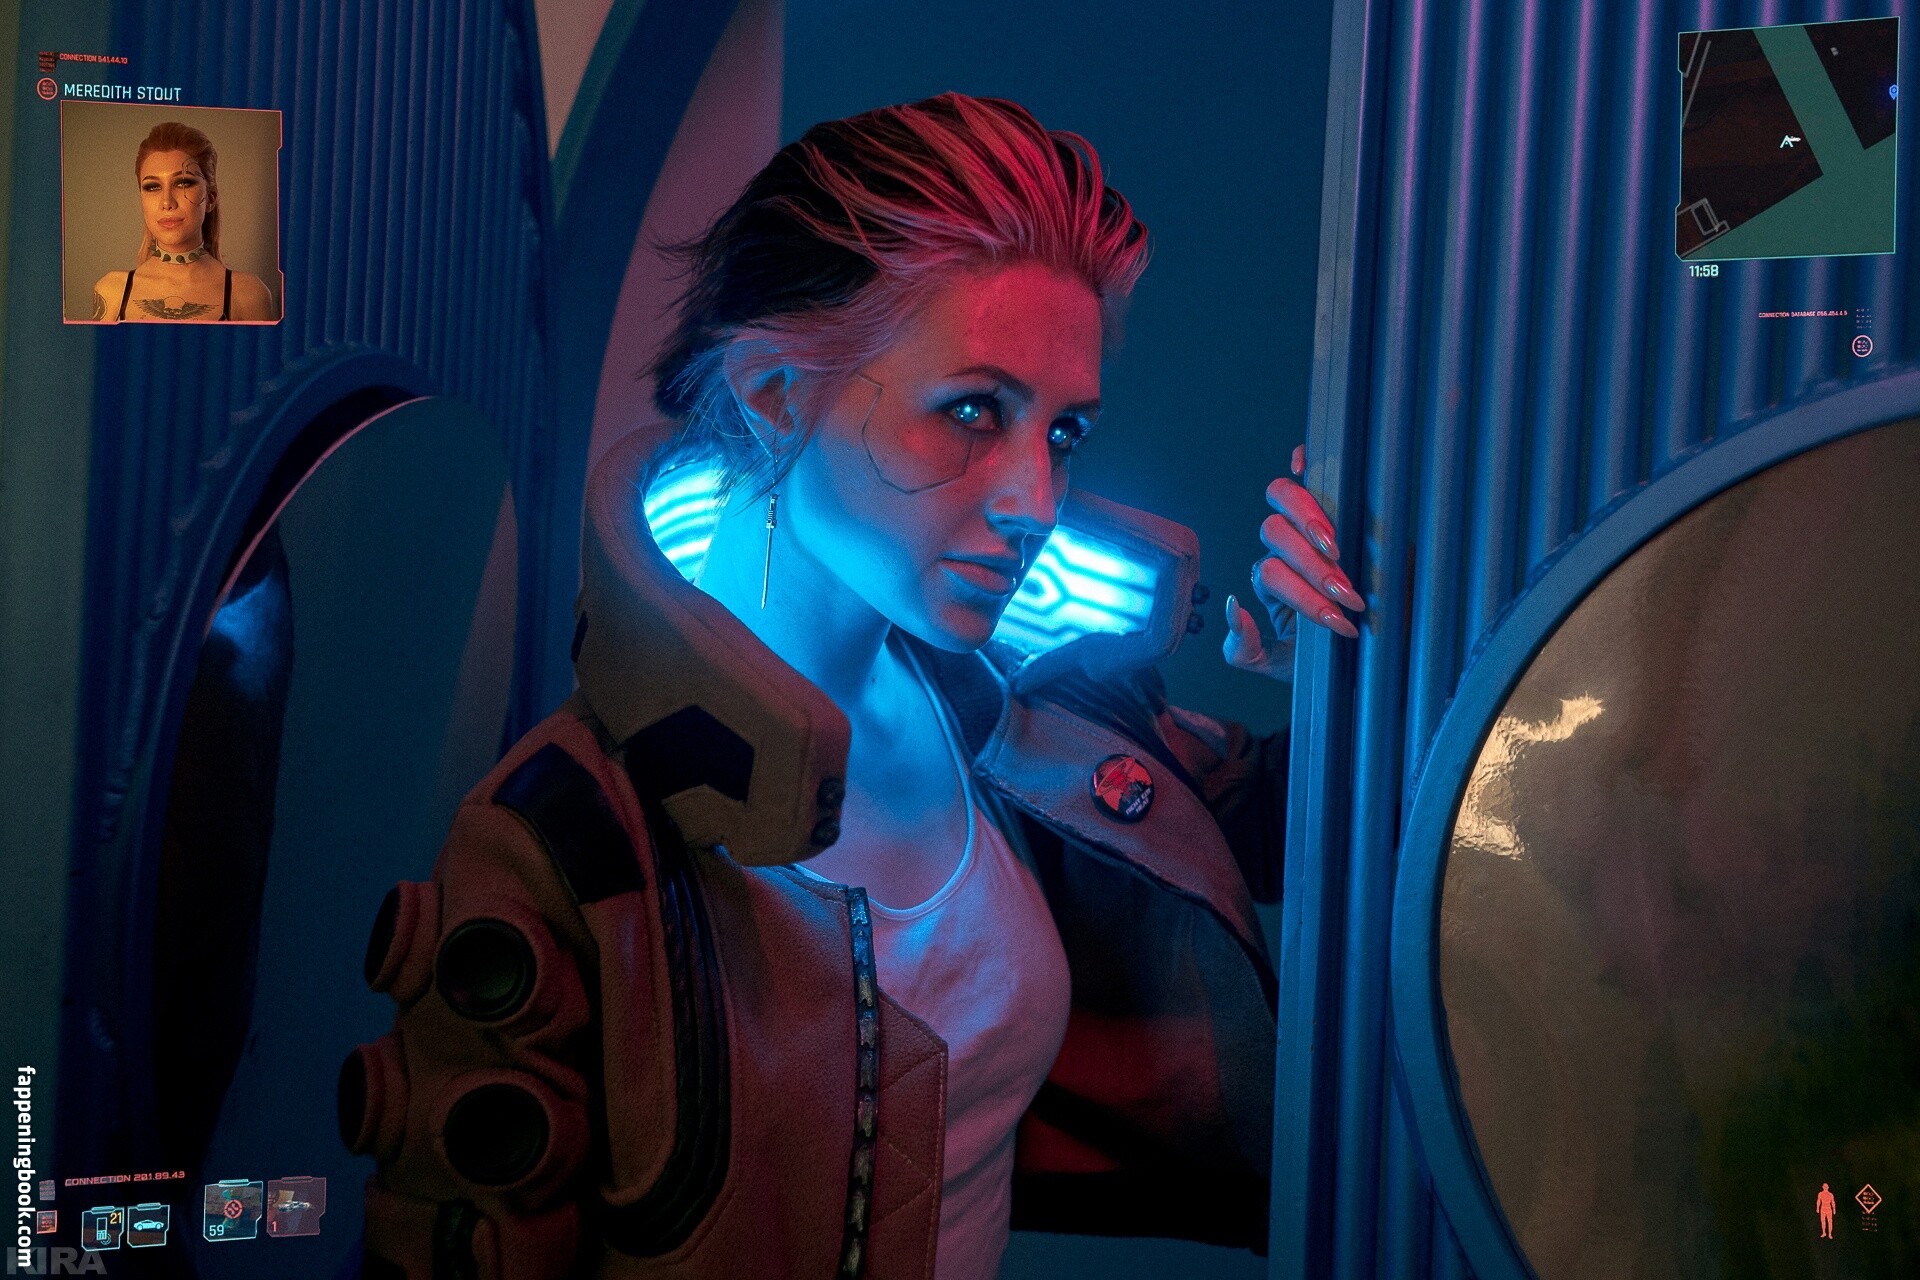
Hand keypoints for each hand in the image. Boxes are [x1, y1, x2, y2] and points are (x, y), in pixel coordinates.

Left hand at [1223, 444, 1364, 678]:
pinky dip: (1300, 463)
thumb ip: (1243, 649)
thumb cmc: (1322, 653)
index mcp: (1271, 580)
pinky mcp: (1335, 508)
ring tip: (1342, 558)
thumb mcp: (1277, 665)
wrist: (1368, 649)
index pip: (1269, 572)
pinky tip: (1301, 462)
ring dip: (1312, 528)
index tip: (1338, 620)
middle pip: (1275, 534)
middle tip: (1346, 593)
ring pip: (1288, 504)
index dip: (1301, 595)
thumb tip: (1232, 605)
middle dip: (1311, 568)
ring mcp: (1307, 526)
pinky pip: (1307, 476)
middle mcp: (1284, 549)